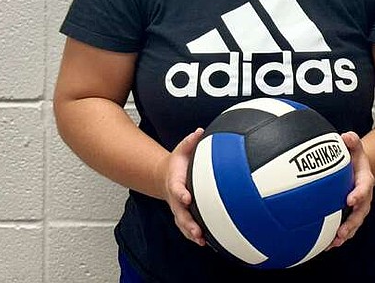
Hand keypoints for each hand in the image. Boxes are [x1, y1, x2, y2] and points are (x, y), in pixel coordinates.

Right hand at [159, 127, 205, 245]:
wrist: (166, 177)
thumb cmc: (178, 164)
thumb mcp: (182, 150)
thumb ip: (190, 142)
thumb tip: (200, 131)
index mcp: (175, 183)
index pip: (177, 190)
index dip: (181, 194)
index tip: (186, 197)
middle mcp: (176, 200)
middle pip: (180, 214)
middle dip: (188, 223)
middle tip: (196, 230)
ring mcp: (179, 210)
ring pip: (184, 224)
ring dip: (192, 233)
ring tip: (201, 240)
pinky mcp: (185, 216)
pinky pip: (189, 228)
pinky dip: (196, 236)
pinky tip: (208, 243)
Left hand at [328, 131, 373, 249]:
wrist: (358, 168)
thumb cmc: (355, 158)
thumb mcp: (355, 146)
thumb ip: (352, 140)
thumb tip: (346, 136)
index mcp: (365, 180)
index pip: (364, 188)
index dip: (358, 194)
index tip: (350, 199)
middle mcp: (363, 197)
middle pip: (360, 212)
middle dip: (352, 223)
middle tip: (342, 231)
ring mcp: (357, 208)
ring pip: (354, 224)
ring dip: (345, 234)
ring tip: (334, 243)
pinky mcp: (349, 214)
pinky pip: (346, 228)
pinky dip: (338, 237)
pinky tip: (327, 245)